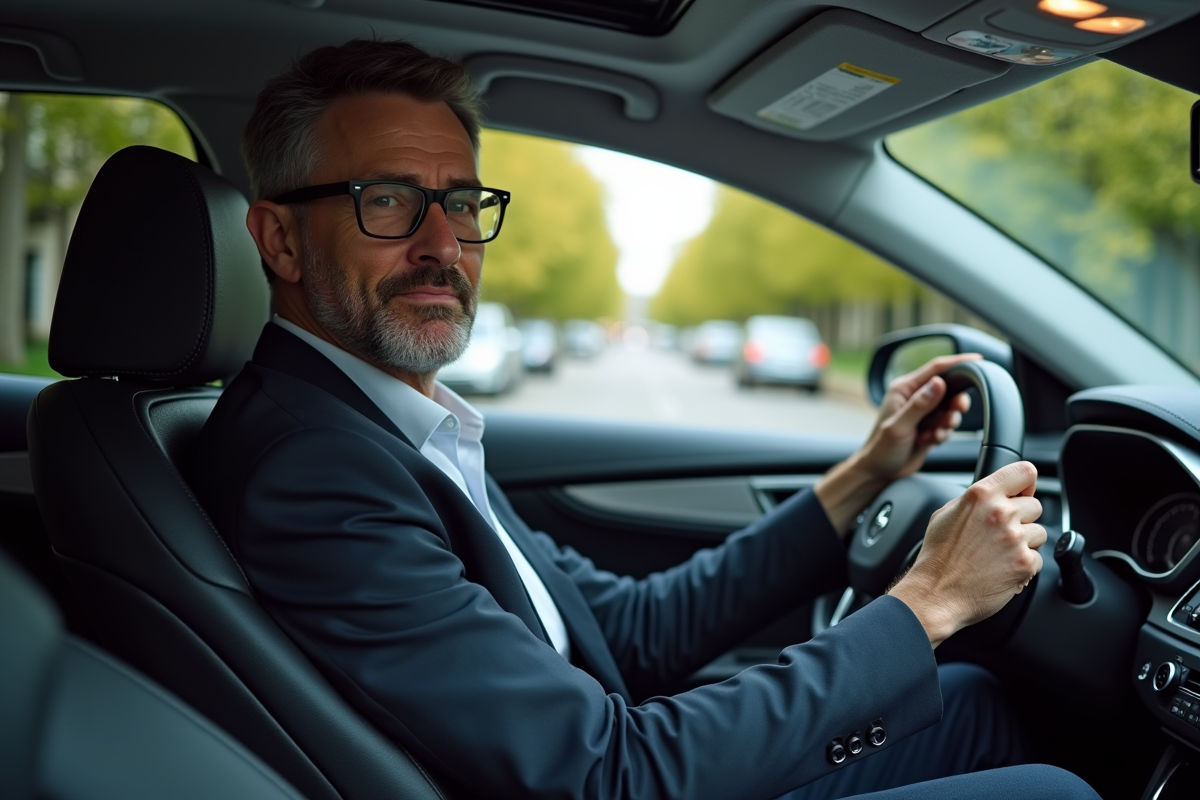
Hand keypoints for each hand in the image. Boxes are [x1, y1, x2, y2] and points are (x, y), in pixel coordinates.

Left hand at [857, 353, 980, 481]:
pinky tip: (930, 441)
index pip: (935, 368)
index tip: (978, 360)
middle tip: (955, 413)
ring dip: (948, 422)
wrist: (879, 472)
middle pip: (948, 388)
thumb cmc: (881, 449)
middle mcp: (914, 397)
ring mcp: (923, 412)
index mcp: (904, 389)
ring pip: (950, 408)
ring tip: (935, 434)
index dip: (958, 362)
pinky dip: (943, 433)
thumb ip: (919, 405)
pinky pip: (947, 424)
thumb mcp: (899, 427)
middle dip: (955, 402)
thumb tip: (939, 382)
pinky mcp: (929, 426)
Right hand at [888, 461, 1046, 647]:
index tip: (1021, 494)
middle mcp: (1000, 513)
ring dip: (1024, 543)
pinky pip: (1038, 559)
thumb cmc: (937, 557)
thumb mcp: (945, 514)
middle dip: (1022, 518)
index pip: (1024, 472)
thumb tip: (994, 495)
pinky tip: (1002, 568)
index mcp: (981, 495)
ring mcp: (1015, 539)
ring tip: (999, 553)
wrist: (936, 593)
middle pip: (1035, 505)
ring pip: (1039, 533)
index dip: (1025, 484)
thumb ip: (974, 500)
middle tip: (1000, 534)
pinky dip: (1024, 565)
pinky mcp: (1025, 563)